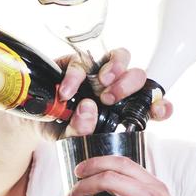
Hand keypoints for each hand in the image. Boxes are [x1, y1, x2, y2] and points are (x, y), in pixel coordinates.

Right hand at [38, 47, 173, 140]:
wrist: (34, 119)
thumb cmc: (61, 128)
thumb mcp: (72, 138)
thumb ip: (81, 130)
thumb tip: (87, 112)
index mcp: (124, 110)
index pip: (151, 105)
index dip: (160, 107)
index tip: (159, 111)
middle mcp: (116, 88)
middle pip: (138, 75)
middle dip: (129, 86)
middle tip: (110, 99)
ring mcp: (98, 72)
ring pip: (121, 56)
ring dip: (115, 70)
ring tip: (100, 87)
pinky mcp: (78, 62)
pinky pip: (83, 61)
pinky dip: (76, 76)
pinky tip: (67, 91)